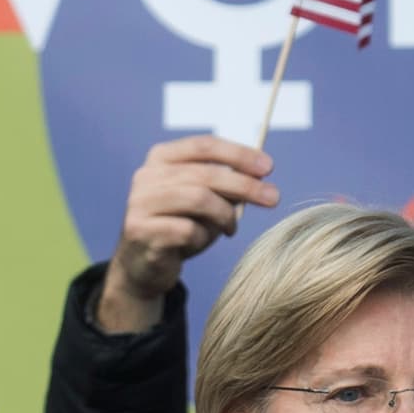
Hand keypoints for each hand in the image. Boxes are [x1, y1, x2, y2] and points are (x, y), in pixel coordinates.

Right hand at [98, 137, 279, 332]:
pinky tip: (199, 243)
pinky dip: (203, 238)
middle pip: (206, 173)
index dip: (238, 154)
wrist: (144, 266)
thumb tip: (261, 172)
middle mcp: (147, 176)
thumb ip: (226, 185)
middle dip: (245, 185)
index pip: (204, 146)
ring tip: (230, 228)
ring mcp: (140, 203)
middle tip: (273, 198)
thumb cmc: (180, 227)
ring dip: (224, 215)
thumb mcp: (205, 201)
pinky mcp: (140, 231)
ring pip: (198, 199)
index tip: (268, 167)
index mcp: (161, 158)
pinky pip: (187, 230)